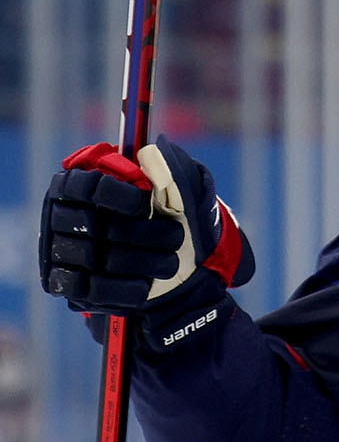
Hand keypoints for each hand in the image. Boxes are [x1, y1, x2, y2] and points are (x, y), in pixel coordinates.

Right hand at [40, 136, 253, 342]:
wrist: (174, 259)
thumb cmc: (168, 214)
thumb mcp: (177, 187)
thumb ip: (166, 168)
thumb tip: (151, 153)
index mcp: (78, 183)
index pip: (84, 185)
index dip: (114, 195)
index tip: (144, 204)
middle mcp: (60, 214)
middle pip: (95, 225)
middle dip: (144, 234)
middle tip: (177, 237)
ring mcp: (58, 250)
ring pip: (97, 258)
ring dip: (143, 262)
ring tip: (171, 262)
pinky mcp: (66, 283)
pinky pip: (89, 289)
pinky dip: (123, 288)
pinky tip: (146, 284)